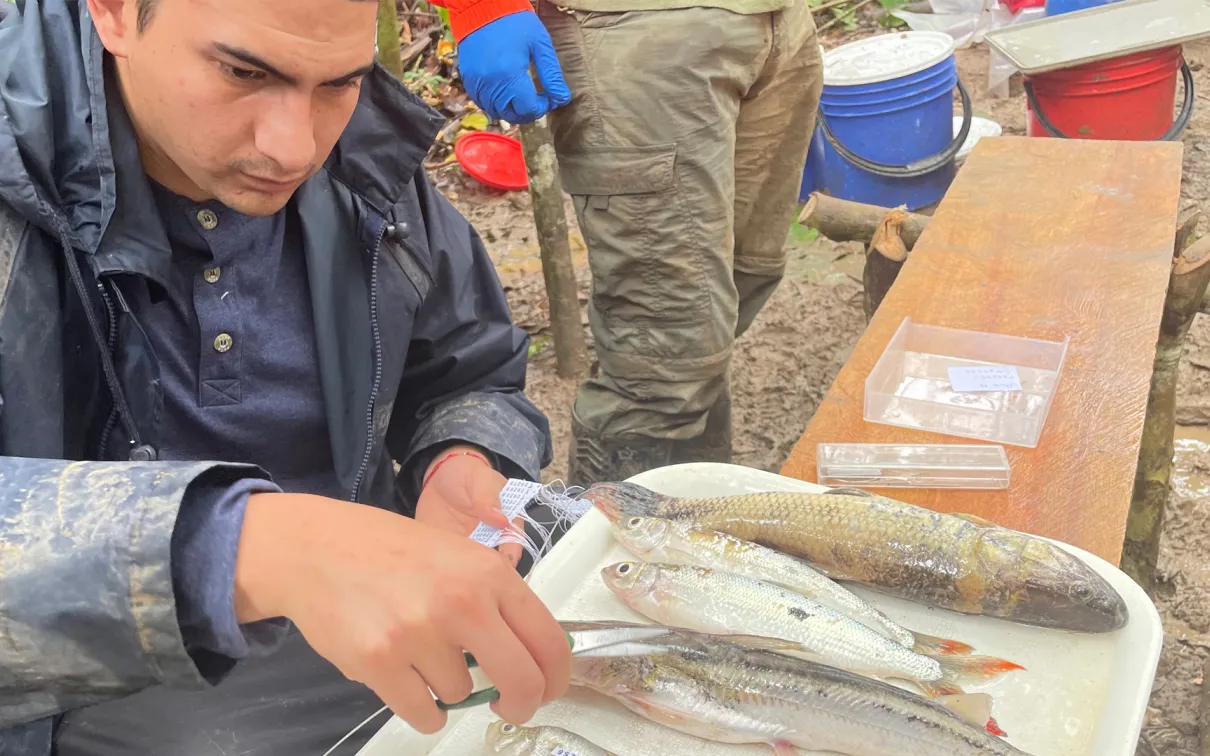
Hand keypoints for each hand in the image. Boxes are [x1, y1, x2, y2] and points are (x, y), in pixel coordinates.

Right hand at [233, 493, 570, 733]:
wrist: (315, 549)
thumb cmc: (390, 552)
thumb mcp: (458, 557)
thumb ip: (496, 599)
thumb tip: (535, 653)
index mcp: (489, 574)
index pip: (548, 640)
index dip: (557, 677)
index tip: (548, 690)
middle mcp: (461, 602)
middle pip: (521, 680)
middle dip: (521, 704)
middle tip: (509, 706)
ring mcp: (419, 634)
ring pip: (461, 695)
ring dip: (447, 688)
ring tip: (419, 653)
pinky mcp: (380, 662)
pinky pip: (424, 713)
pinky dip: (422, 708)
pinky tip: (406, 679)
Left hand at [417, 446, 524, 566]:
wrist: (439, 479)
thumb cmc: (467, 475)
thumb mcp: (479, 478)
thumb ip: (488, 496)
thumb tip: (501, 520)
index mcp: (506, 523)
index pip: (513, 543)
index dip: (510, 556)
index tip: (503, 565)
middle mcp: (490, 541)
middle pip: (495, 563)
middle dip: (489, 573)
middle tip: (477, 578)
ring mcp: (469, 549)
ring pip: (472, 570)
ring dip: (466, 576)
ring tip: (456, 578)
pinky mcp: (448, 553)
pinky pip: (448, 567)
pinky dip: (444, 572)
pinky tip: (437, 573)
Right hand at [457, 10, 571, 123]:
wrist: (482, 7)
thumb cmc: (515, 22)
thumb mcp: (540, 45)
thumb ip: (551, 75)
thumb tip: (562, 99)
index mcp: (510, 74)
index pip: (528, 108)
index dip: (542, 108)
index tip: (549, 98)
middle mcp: (491, 83)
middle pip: (511, 114)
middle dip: (527, 112)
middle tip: (537, 102)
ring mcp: (476, 83)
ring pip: (495, 112)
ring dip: (511, 111)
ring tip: (522, 99)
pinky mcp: (468, 79)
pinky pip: (481, 103)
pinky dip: (495, 104)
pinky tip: (505, 94)